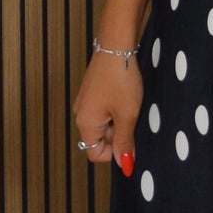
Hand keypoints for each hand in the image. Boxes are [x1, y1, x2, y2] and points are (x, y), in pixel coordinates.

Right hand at [72, 44, 141, 168]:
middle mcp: (80, 115)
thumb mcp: (127, 114)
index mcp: (85, 124)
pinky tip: (125, 96)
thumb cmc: (121, 80)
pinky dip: (116, 109)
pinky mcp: (92, 93)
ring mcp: (85, 103)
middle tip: (131, 116)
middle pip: (99, 140)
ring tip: (129, 104)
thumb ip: (125, 142)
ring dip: (119, 121)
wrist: (116, 46)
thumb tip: (125, 166)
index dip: (114, 152)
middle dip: (118, 134)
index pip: (95, 154)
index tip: (129, 136)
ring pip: (104, 125)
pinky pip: (104, 111)